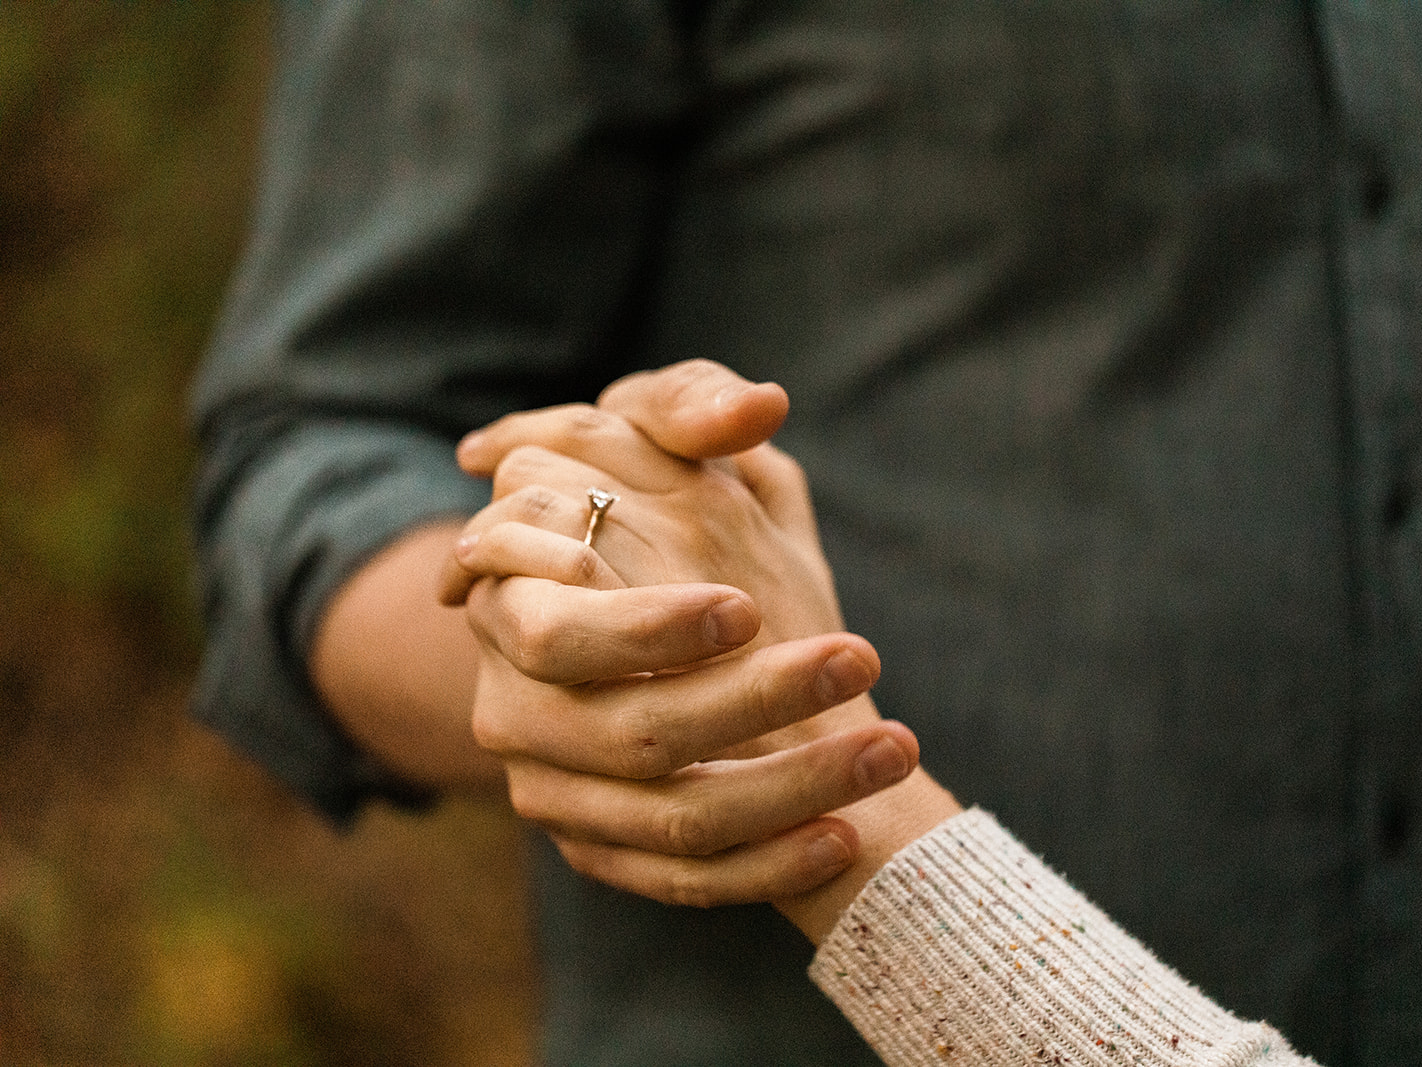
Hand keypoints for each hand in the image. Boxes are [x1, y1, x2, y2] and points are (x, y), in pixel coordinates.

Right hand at [441, 362, 922, 906]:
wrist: (631, 626)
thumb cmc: (645, 510)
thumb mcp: (658, 441)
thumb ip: (689, 405)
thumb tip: (759, 406)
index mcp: (515, 609)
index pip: (560, 636)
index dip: (649, 630)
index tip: (750, 606)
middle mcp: (518, 712)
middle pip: (631, 734)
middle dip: (756, 704)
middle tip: (862, 660)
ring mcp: (556, 794)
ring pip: (673, 818)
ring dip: (793, 791)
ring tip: (893, 749)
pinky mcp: (600, 851)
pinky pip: (683, 882)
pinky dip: (767, 870)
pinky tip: (844, 836)